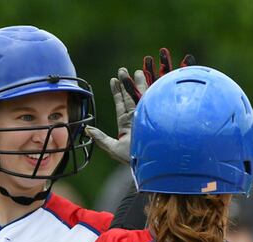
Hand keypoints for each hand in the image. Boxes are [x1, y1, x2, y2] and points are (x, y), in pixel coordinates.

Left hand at [85, 48, 195, 163]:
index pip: (121, 104)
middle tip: (124, 69)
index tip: (114, 79)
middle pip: (132, 95)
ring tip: (140, 67)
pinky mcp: (162, 113)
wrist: (157, 162)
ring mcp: (151, 114)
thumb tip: (87, 129)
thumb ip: (101, 139)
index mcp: (127, 123)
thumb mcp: (115, 149)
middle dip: (128, 82)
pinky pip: (162, 96)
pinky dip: (164, 85)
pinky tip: (164, 74)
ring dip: (144, 80)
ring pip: (146, 93)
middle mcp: (139, 117)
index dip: (117, 92)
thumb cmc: (136, 159)